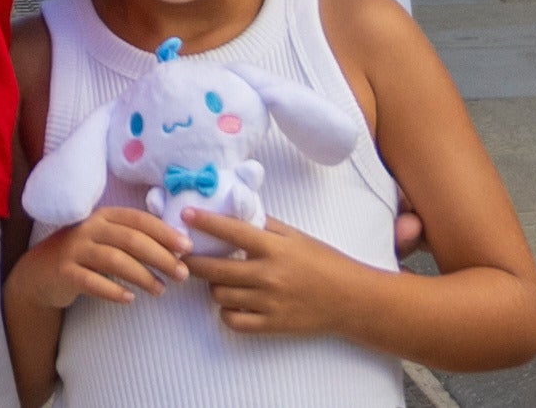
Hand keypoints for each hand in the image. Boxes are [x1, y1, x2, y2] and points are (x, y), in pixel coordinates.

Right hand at [23, 211, 192, 315]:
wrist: (39, 273)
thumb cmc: (83, 256)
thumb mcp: (105, 239)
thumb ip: (132, 239)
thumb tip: (174, 249)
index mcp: (104, 216)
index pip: (139, 219)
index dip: (165, 232)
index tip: (187, 248)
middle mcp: (89, 228)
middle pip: (131, 239)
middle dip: (160, 257)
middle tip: (182, 274)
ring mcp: (75, 249)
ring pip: (115, 260)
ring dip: (142, 276)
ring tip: (160, 290)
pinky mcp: (64, 272)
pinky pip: (92, 281)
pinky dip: (113, 290)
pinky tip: (130, 299)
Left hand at [184, 212, 386, 344]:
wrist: (350, 299)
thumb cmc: (325, 262)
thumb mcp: (298, 236)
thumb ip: (268, 225)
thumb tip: (240, 211)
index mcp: (275, 248)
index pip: (231, 232)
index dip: (205, 222)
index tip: (186, 215)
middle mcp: (268, 275)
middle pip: (216, 269)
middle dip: (194, 261)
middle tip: (186, 256)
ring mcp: (268, 302)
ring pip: (220, 295)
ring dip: (213, 287)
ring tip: (218, 280)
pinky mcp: (270, 325)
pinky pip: (233, 321)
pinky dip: (226, 312)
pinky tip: (231, 303)